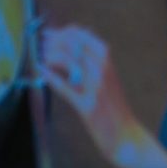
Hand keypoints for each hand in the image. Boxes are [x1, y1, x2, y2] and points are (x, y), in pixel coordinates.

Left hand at [40, 24, 166, 167]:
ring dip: (50, 55)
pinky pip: (64, 87)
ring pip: (68, 61)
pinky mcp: (87, 106)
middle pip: (72, 45)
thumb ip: (88, 65)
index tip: (50, 34)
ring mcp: (95, 88)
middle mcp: (102, 71)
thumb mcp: (106, 80)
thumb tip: (62, 48)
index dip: (62, 32)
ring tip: (41, 57)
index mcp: (107, 62)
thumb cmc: (113, 108)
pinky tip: (42, 71)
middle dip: (52, 41)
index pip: (82, 36)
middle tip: (41, 45)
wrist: (125, 135)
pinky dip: (51, 77)